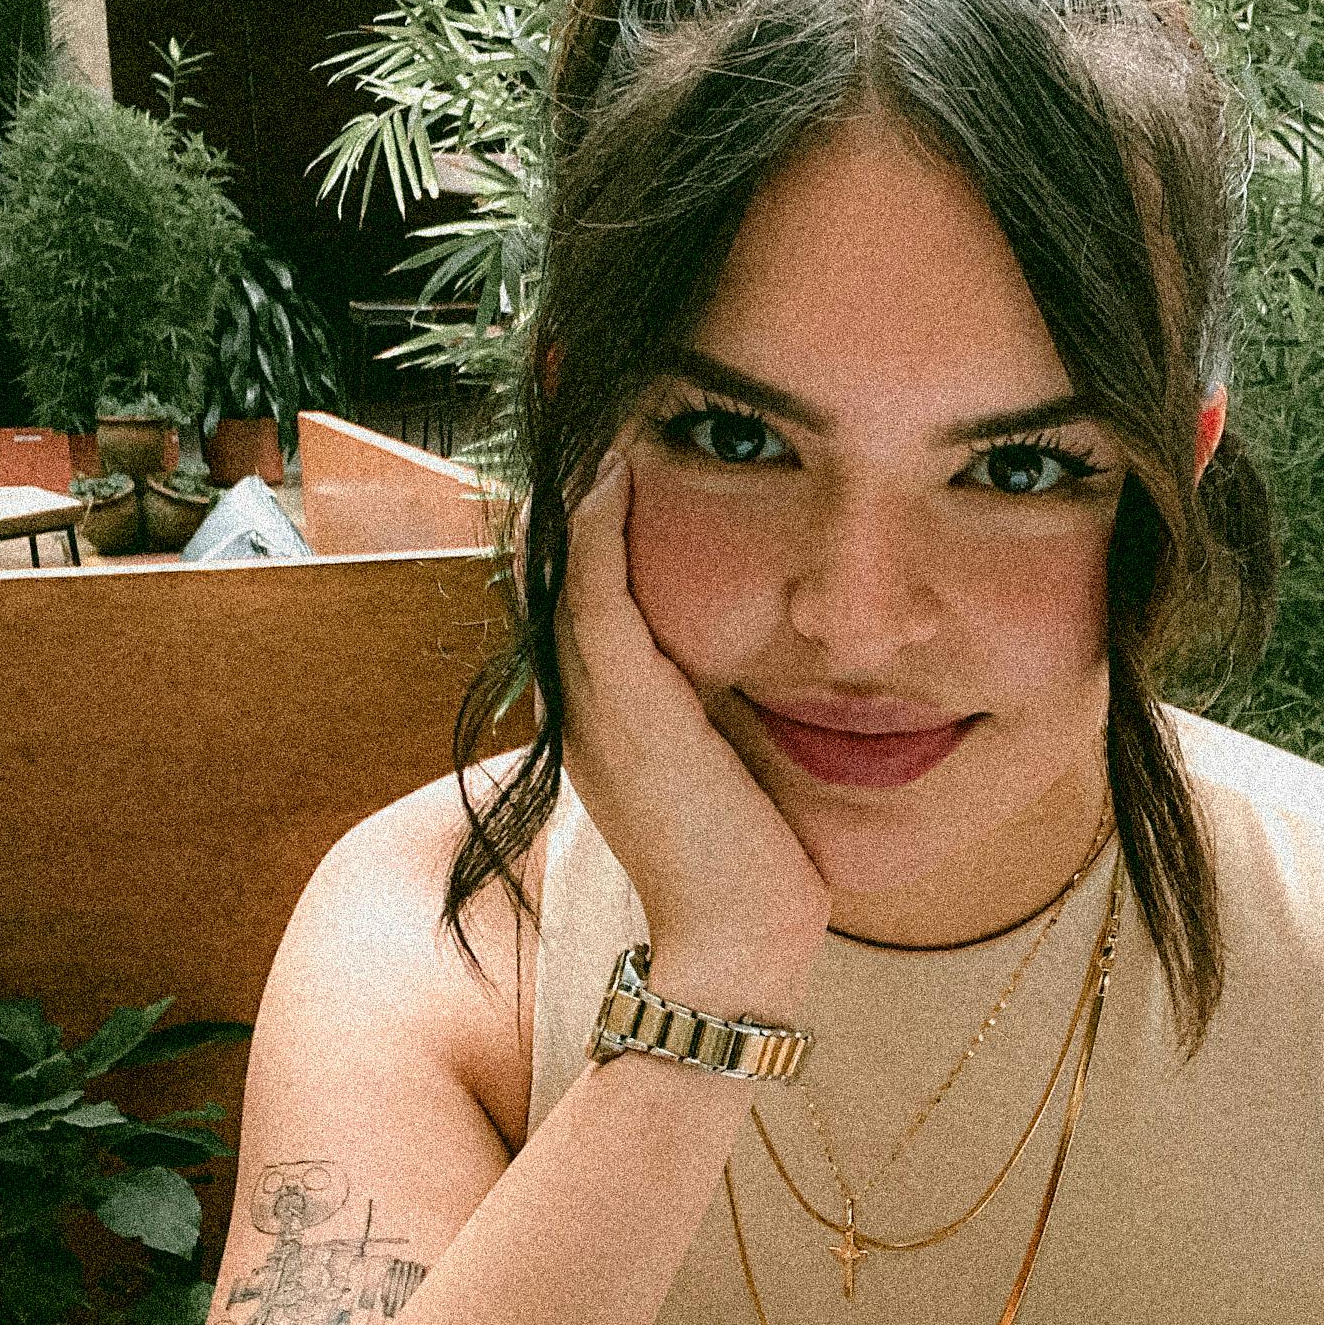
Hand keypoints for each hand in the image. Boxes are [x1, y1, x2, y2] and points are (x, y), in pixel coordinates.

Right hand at [555, 451, 828, 1011]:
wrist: (743, 941)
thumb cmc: (753, 861)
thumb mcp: (730, 763)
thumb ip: (721, 708)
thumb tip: (769, 660)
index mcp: (607, 706)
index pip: (583, 582)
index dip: (584, 508)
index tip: (600, 428)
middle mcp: (584, 697)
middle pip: (554, 558)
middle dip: (563, 471)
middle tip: (569, 383)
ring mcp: (593, 702)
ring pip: (562, 565)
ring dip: (571, 478)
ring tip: (582, 395)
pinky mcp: (623, 709)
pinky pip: (595, 596)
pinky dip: (598, 528)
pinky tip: (611, 462)